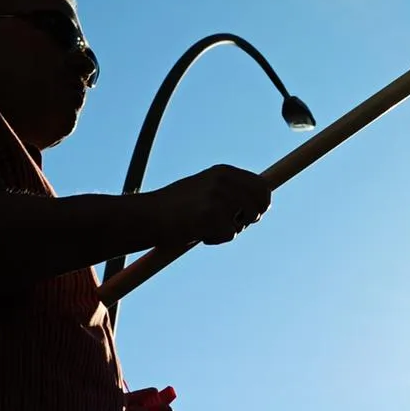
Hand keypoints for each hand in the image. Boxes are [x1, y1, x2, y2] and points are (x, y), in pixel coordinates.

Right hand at [145, 165, 272, 245]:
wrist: (147, 215)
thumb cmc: (176, 207)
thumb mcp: (206, 189)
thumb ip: (231, 192)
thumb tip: (262, 203)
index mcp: (223, 171)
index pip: (262, 186)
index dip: (262, 203)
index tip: (255, 214)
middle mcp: (223, 180)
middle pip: (261, 203)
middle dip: (252, 218)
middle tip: (234, 225)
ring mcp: (217, 197)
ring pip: (245, 222)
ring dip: (229, 230)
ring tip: (206, 227)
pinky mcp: (211, 215)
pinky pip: (229, 234)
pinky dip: (215, 239)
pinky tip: (197, 232)